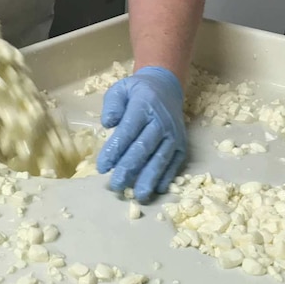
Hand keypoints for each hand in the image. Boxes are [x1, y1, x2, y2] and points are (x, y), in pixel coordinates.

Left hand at [97, 67, 186, 202]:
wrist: (166, 88)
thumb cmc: (138, 92)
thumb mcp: (121, 89)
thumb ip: (112, 104)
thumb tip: (108, 123)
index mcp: (144, 105)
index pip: (128, 130)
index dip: (115, 150)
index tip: (102, 167)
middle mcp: (161, 122)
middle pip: (144, 147)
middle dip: (130, 168)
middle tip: (116, 185)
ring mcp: (173, 135)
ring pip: (161, 158)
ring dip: (150, 178)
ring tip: (139, 195)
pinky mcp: (182, 145)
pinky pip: (175, 163)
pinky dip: (167, 177)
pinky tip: (157, 189)